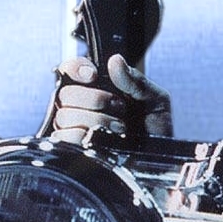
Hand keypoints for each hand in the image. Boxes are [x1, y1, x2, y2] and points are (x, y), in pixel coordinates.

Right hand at [49, 54, 172, 142]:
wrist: (158, 160)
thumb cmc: (156, 130)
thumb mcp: (154, 98)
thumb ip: (135, 79)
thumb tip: (115, 61)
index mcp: (99, 87)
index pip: (71, 69)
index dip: (76, 68)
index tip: (92, 75)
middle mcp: (83, 106)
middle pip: (66, 93)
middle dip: (95, 99)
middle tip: (118, 107)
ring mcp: (75, 128)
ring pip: (65, 116)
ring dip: (97, 120)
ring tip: (118, 127)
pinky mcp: (72, 150)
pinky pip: (64, 137)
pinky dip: (86, 137)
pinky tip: (105, 140)